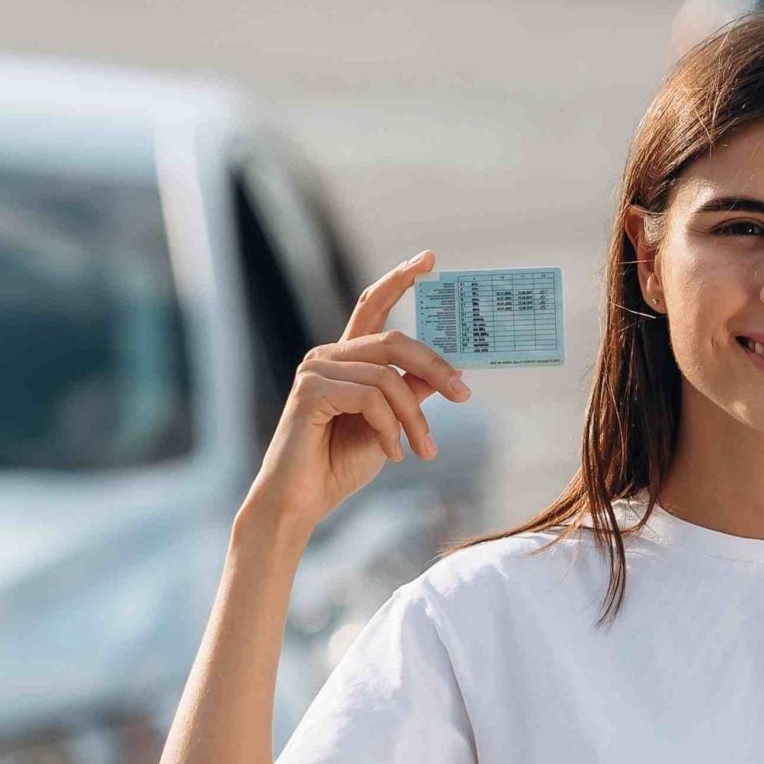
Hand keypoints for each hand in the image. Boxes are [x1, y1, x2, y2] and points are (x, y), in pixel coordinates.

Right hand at [243, 250, 470, 537]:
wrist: (300, 503)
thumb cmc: (337, 466)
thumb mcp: (389, 425)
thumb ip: (410, 395)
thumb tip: (446, 372)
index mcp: (344, 359)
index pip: (372, 306)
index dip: (399, 280)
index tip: (428, 260)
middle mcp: (327, 356)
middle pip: (395, 341)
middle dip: (436, 366)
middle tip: (463, 394)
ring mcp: (316, 370)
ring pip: (388, 377)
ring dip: (415, 418)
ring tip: (423, 450)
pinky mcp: (311, 391)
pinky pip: (371, 399)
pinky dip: (391, 429)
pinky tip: (393, 455)